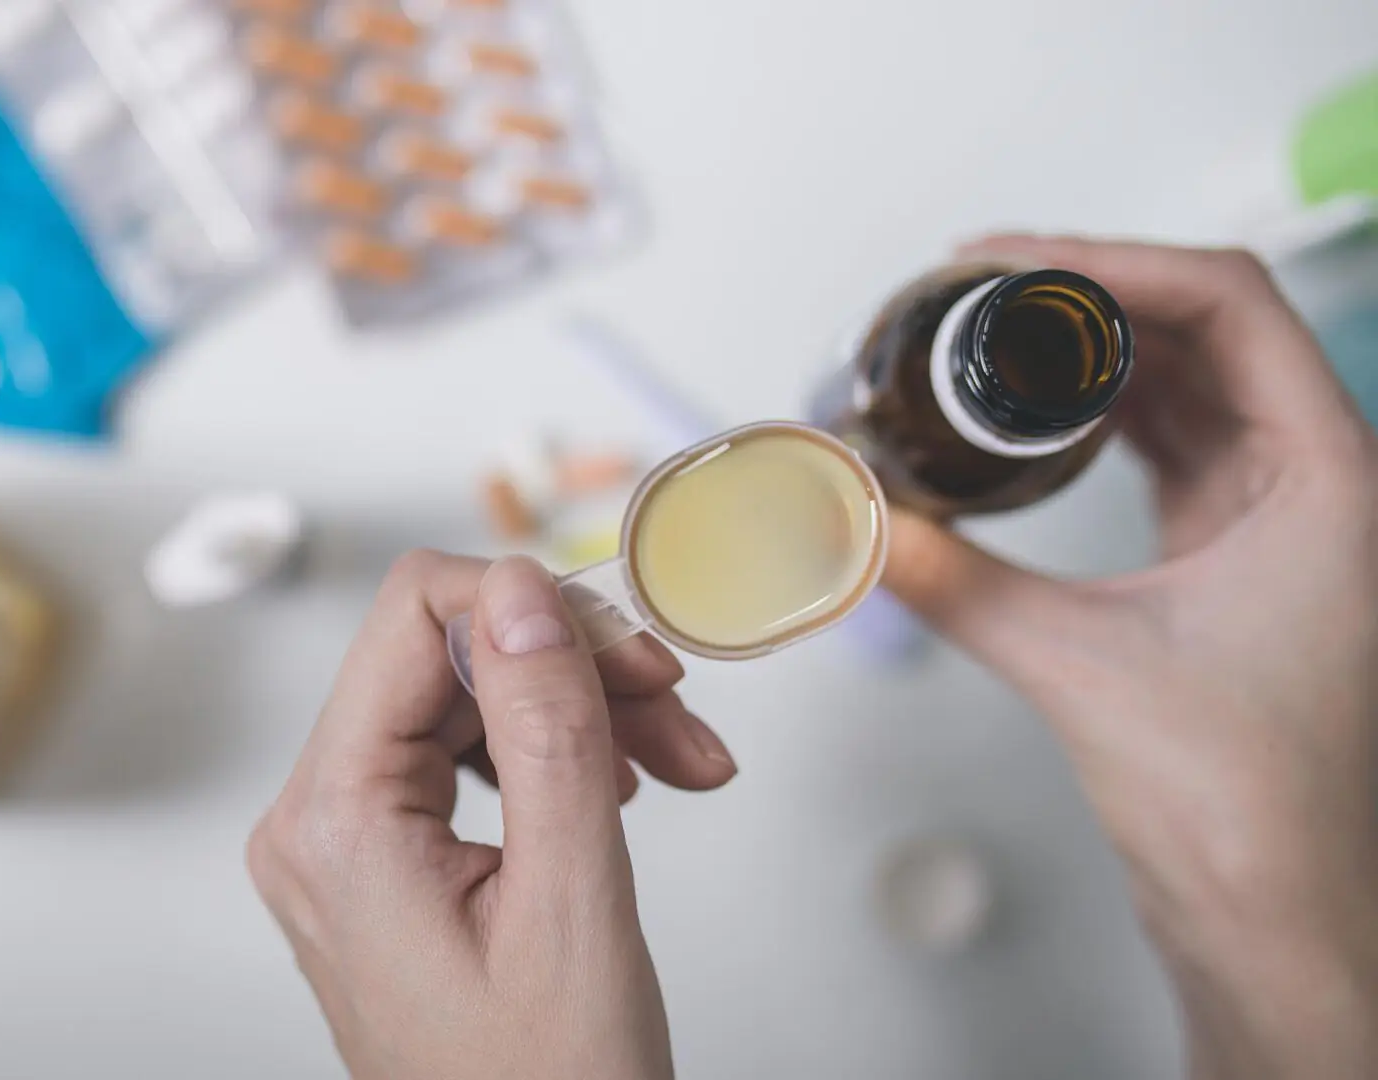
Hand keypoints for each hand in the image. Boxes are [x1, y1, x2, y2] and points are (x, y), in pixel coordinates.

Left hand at [247, 554, 736, 1079]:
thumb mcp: (571, 896)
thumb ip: (546, 728)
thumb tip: (520, 589)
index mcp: (335, 820)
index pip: (411, 614)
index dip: (529, 607)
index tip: (629, 649)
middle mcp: (315, 822)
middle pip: (443, 659)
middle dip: (573, 671)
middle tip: (681, 711)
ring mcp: (344, 845)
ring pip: (463, 707)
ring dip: (578, 715)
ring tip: (679, 764)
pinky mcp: (381, 865)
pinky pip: (460, 765)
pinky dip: (548, 761)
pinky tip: (622, 787)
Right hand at [886, 235, 1377, 1077]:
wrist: (1271, 908)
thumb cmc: (1238, 803)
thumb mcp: (1075, 665)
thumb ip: (955, 583)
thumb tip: (860, 523)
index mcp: (1329, 478)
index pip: (1229, 303)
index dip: (1111, 260)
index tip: (1011, 260)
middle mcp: (1321, 482)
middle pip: (1206, 328)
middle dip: (1088, 293)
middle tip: (978, 284)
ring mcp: (1282, 516)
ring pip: (1190, 382)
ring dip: (1094, 348)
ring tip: (992, 331)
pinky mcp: (1238, 553)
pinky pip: (1171, 443)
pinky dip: (1100, 412)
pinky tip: (1032, 411)